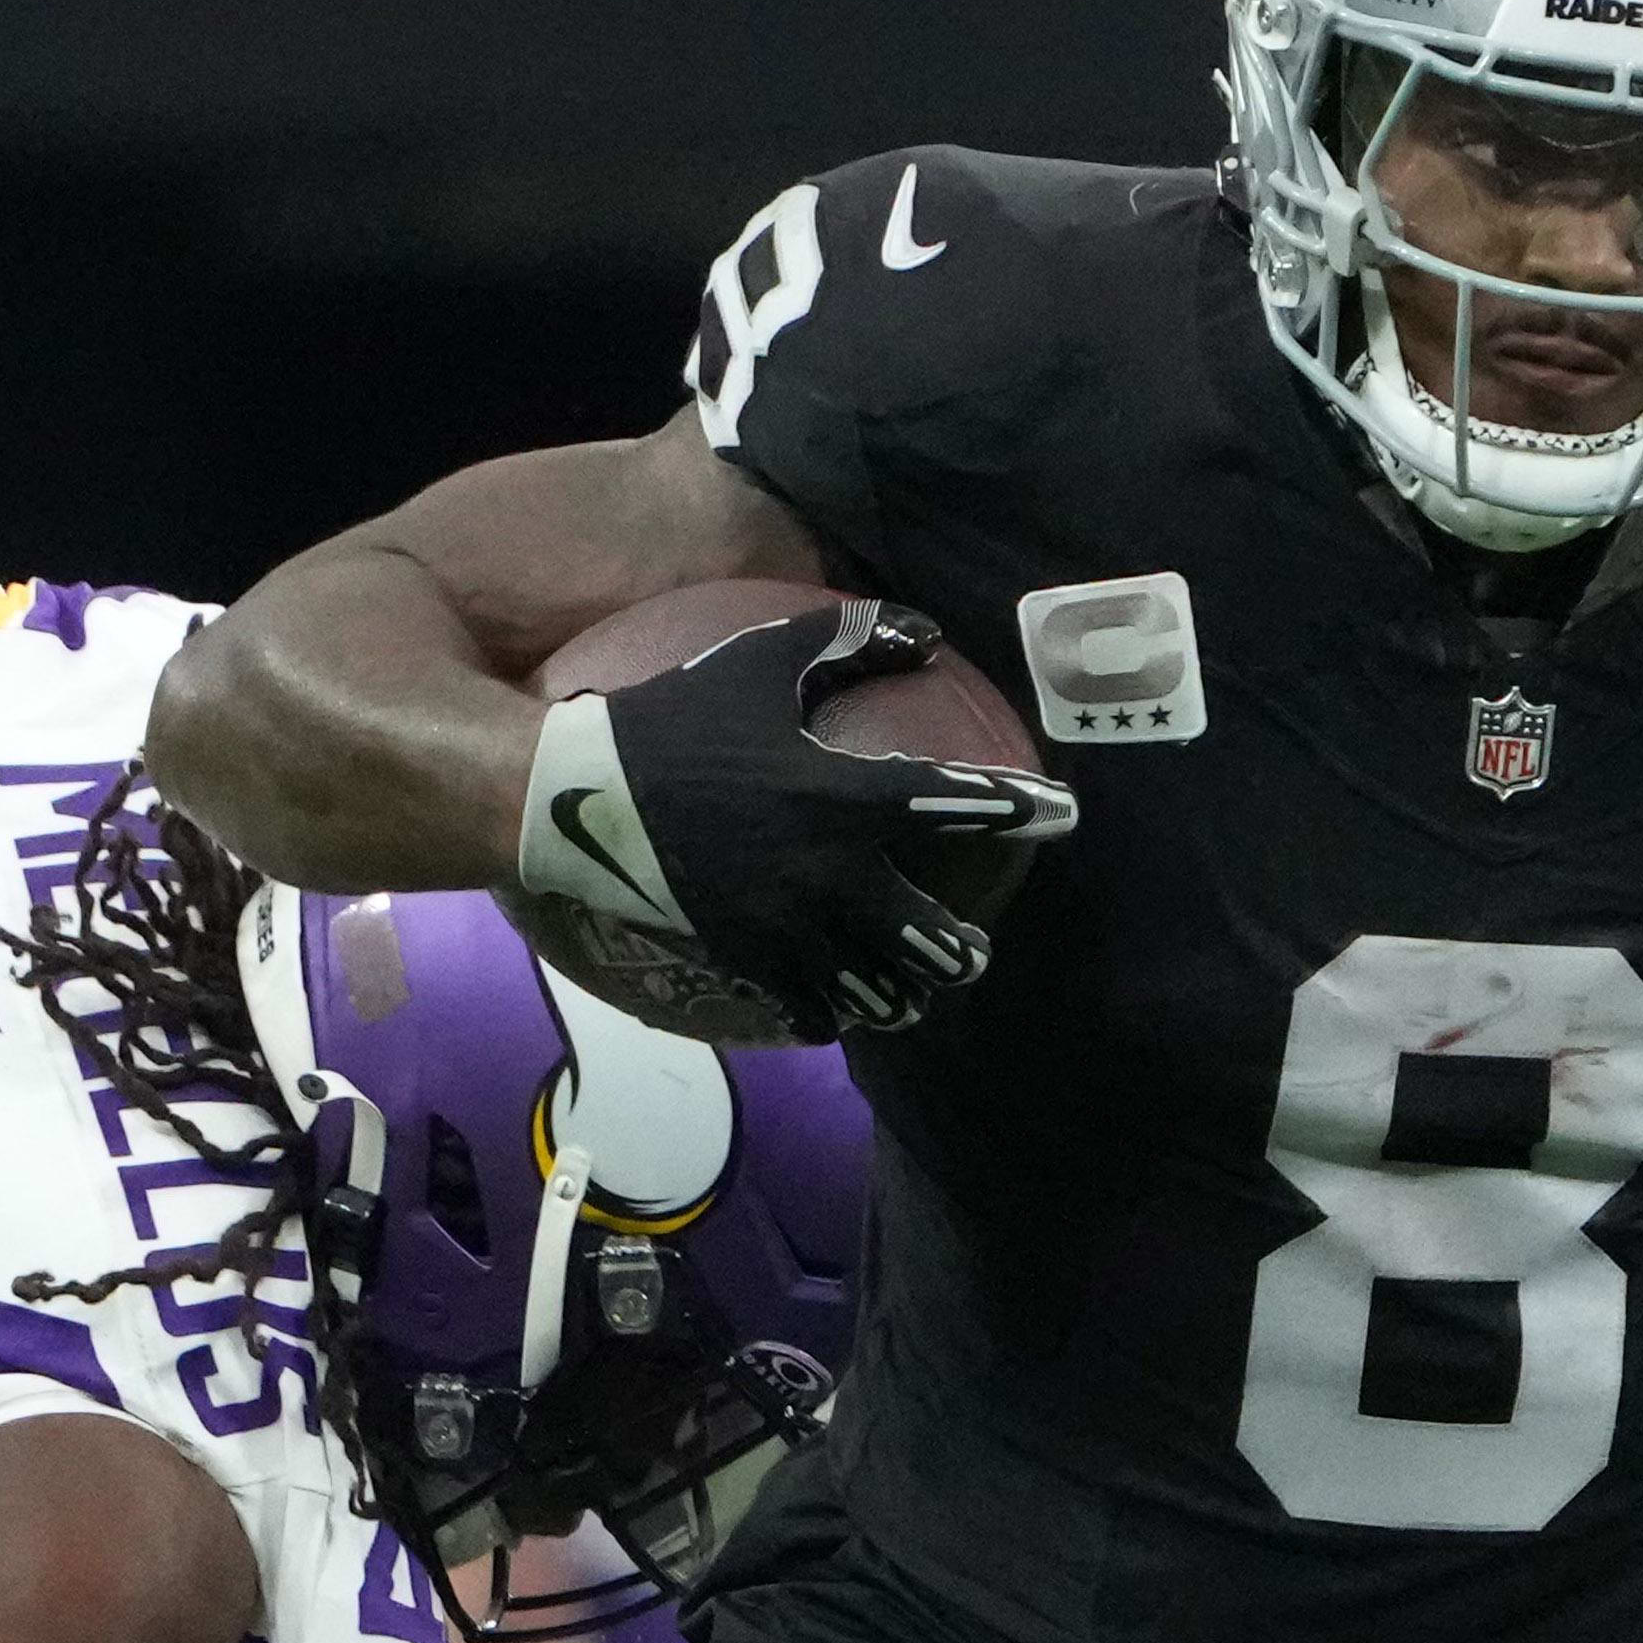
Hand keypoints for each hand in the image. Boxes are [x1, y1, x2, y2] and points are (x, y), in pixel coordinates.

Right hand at [508, 607, 1072, 1038]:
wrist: (581, 797)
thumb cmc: (679, 719)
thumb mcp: (763, 662)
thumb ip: (848, 640)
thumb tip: (923, 630)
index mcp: (840, 794)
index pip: (954, 804)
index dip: (1017, 808)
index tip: (1062, 814)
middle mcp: (826, 872)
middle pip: (927, 938)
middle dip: (959, 950)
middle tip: (972, 948)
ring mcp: (786, 925)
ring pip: (875, 989)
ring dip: (904, 992)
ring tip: (916, 992)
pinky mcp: (746, 957)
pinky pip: (809, 1008)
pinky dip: (832, 1012)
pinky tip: (840, 1010)